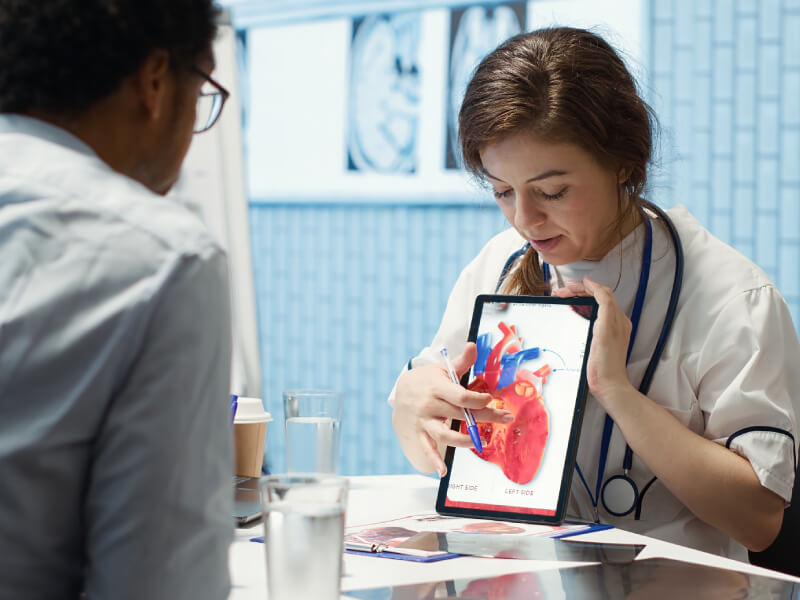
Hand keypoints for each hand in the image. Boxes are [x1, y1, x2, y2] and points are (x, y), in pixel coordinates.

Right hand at [392, 343, 512, 475]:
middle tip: (506, 419)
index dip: (477, 399)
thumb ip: (461, 362)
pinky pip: (427, 447)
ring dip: (464, 440)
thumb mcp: (442, 369)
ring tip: (481, 442)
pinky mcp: (420, 432)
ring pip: (444, 434)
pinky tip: (442, 471)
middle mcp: (429, 405)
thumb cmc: (427, 380)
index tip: (491, 400)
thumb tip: (473, 346)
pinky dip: (434, 460)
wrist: (400, 391)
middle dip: (485, 417)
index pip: (460, 396)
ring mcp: (424, 420)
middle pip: (460, 414)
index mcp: (437, 388)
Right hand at [551, 277, 634, 408]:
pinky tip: (571, 314)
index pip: (602, 292)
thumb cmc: (607, 361)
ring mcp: (609, 330)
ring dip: (578, 299)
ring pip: (593, 306)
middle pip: (597, 298)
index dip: (585, 286)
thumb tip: (596, 286)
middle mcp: (615, 321)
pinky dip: (580, 311)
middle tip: (561, 292)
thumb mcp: (605, 328)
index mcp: (617, 317)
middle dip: (579, 291)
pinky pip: (591, 317)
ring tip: (563, 299)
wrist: (608, 385)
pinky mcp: (601, 339)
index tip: (569, 285)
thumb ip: (604, 304)